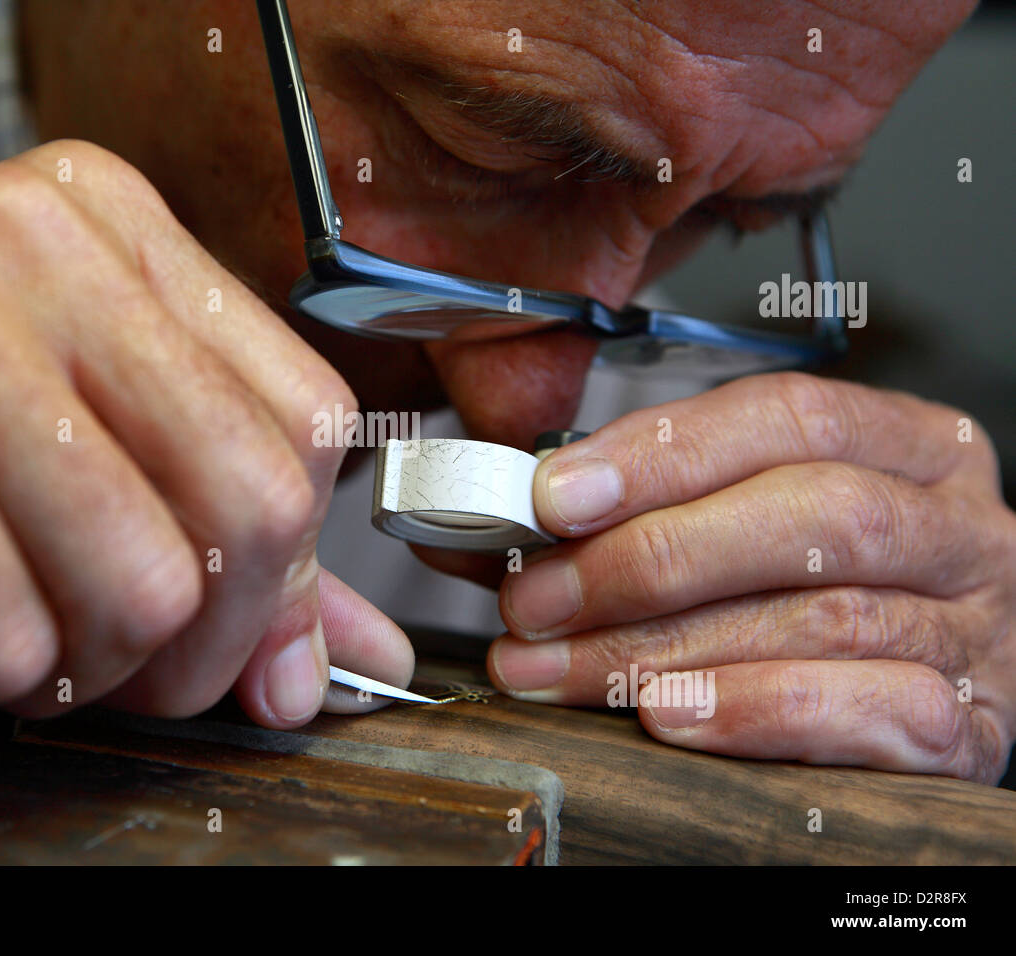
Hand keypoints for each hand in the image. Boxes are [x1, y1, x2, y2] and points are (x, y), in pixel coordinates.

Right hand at [0, 140, 411, 726]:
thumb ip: (227, 553)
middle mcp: (33, 244)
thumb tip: (344, 670)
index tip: (227, 624)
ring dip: (64, 663)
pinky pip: (9, 648)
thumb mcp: (69, 457)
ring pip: (146, 593)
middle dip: (193, 643)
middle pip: (256, 503)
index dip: (284, 567)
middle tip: (99, 650)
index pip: (308, 422)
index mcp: (106, 222)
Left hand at [487, 372, 1015, 781]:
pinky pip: (874, 712)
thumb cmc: (821, 586)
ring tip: (563, 670)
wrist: (935, 682)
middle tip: (539, 602)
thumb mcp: (742, 519)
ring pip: (825, 616)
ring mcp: (974, 624)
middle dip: (651, 560)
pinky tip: (669, 716)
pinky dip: (758, 711)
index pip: (787, 417)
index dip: (662, 453)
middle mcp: (953, 523)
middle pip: (813, 515)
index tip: (554, 495)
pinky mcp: (973, 722)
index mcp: (904, 443)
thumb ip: (630, 516)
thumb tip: (488, 528)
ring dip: (667, 647)